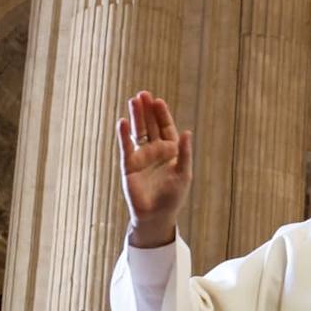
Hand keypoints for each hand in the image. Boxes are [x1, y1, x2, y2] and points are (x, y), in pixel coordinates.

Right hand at [118, 91, 191, 247]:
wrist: (157, 216)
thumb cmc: (173, 197)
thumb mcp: (184, 174)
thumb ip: (185, 153)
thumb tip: (188, 131)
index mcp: (170, 151)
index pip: (165, 128)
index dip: (162, 115)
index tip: (158, 101)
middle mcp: (155, 151)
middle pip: (150, 126)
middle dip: (147, 111)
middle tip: (143, 94)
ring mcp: (141, 157)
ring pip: (138, 132)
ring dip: (136, 117)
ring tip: (133, 101)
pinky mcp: (129, 166)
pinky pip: (126, 147)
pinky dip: (124, 135)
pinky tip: (123, 122)